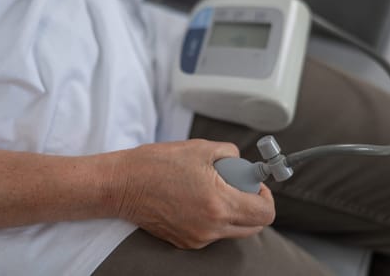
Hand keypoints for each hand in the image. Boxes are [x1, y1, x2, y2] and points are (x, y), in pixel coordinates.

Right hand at [108, 139, 274, 248]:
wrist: (123, 184)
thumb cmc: (158, 164)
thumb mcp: (201, 148)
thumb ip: (231, 154)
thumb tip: (241, 162)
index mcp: (219, 204)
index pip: (264, 213)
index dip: (266, 196)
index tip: (256, 184)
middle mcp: (211, 228)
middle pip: (253, 227)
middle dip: (253, 206)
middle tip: (239, 186)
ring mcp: (197, 238)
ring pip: (233, 231)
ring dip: (234, 212)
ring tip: (214, 190)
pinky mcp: (185, 242)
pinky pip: (212, 234)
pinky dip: (214, 218)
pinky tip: (197, 199)